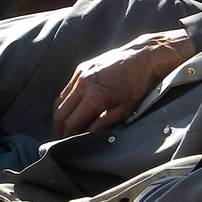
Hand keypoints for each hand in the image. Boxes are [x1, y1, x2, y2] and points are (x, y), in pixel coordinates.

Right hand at [54, 29, 194, 136]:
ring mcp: (81, 74)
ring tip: (64, 126)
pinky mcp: (82, 68)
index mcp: (94, 97)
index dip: (66, 136)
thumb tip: (86, 135)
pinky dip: (65, 101)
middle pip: (60, 112)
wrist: (143, 57)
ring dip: (60, 115)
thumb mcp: (124, 110)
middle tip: (60, 138)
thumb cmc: (138, 85)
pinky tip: (71, 108)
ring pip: (60, 100)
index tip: (65, 144)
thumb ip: (102, 124)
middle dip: (59, 128)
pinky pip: (67, 88)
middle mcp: (83, 84)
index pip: (71, 122)